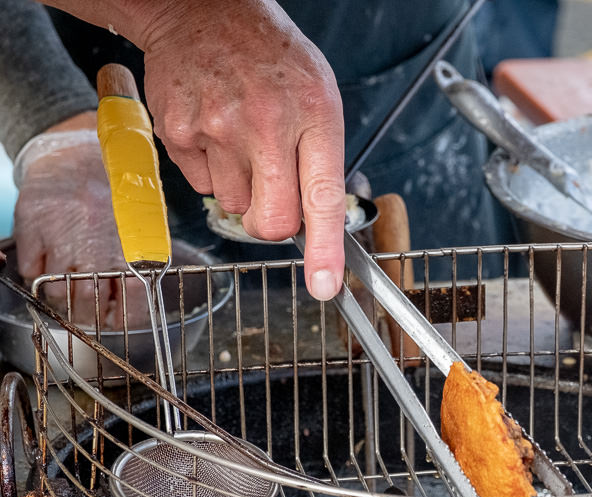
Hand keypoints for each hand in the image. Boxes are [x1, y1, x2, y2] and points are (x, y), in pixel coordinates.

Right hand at [13, 112, 144, 327]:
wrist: (76, 150)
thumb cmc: (115, 185)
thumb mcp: (143, 217)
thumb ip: (145, 253)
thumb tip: (146, 290)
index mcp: (130, 242)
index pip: (133, 298)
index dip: (126, 317)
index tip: (119, 320)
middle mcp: (95, 243)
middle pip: (88, 303)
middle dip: (90, 314)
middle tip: (89, 310)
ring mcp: (60, 236)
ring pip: (58, 291)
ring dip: (64, 298)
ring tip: (69, 288)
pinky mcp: (32, 226)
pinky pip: (32, 271)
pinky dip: (39, 276)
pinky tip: (49, 266)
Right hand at [137, 1, 345, 299]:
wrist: (203, 12)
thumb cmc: (271, 59)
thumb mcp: (319, 97)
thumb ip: (321, 162)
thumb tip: (316, 226)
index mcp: (314, 115)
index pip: (322, 198)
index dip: (325, 250)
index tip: (324, 286)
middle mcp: (267, 124)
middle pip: (271, 222)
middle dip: (275, 223)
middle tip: (276, 193)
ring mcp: (218, 128)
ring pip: (235, 207)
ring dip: (243, 189)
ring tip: (243, 140)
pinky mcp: (179, 132)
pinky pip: (201, 186)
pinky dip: (212, 170)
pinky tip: (217, 132)